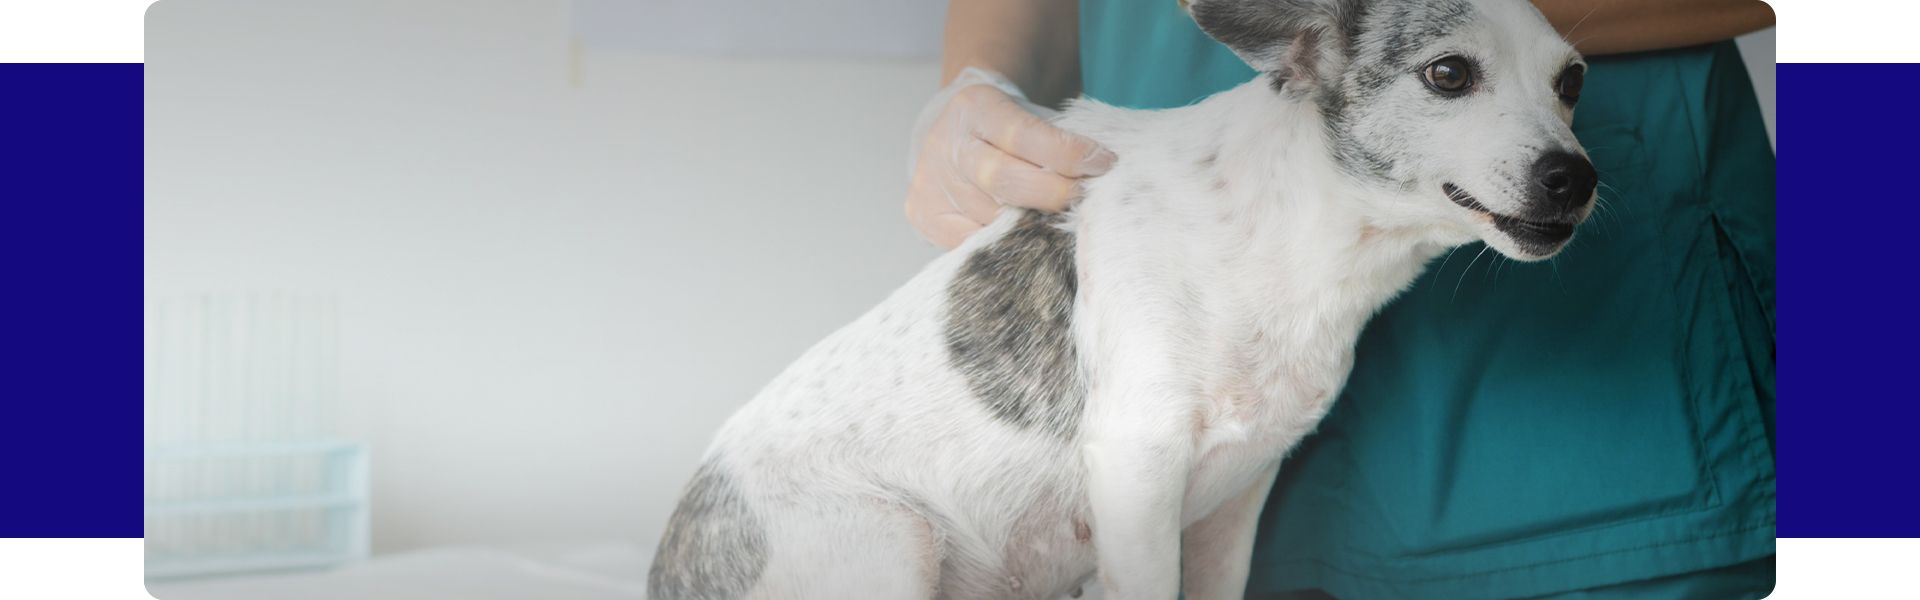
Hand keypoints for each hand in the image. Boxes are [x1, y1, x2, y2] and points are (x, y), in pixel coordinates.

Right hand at [904, 84, 1115, 248]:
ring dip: (1032, 226)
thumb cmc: (1003, 125)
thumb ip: (1057, 138)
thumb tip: (1103, 172)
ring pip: (990, 218)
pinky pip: (970, 242)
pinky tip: (1026, 240)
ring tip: (1058, 223)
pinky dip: (1004, 244)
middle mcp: (946, 144)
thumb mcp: (1026, 112)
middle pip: (1004, 181)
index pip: (1024, 134)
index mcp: (975, 107)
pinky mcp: (923, 214)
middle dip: (1053, 194)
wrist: (949, 128)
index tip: (1103, 163)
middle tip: (1084, 200)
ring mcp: (931, 182)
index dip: (1067, 153)